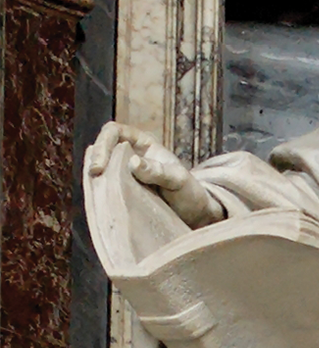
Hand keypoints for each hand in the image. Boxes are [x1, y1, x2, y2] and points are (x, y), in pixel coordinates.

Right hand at [89, 121, 224, 228]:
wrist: (195, 215)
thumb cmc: (190, 193)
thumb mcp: (178, 180)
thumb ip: (158, 171)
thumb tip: (133, 162)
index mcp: (144, 144)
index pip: (114, 132)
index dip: (103, 144)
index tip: (100, 167)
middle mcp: (131, 155)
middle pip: (102, 148)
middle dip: (94, 160)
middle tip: (94, 178)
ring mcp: (125, 174)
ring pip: (100, 168)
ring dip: (93, 177)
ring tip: (94, 189)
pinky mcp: (122, 192)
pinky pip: (104, 187)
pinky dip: (98, 191)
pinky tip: (99, 199)